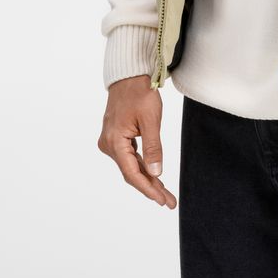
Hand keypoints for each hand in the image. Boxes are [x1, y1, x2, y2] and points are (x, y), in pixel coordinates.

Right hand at [97, 75, 176, 208]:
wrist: (129, 75)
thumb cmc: (140, 93)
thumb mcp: (151, 120)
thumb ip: (153, 148)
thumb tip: (156, 173)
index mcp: (115, 141)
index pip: (132, 173)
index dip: (148, 189)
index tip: (162, 200)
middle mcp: (108, 144)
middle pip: (131, 172)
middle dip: (150, 187)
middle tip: (169, 201)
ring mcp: (110, 141)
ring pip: (130, 166)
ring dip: (147, 178)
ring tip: (165, 192)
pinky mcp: (116, 137)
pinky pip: (129, 156)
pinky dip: (142, 166)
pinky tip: (154, 175)